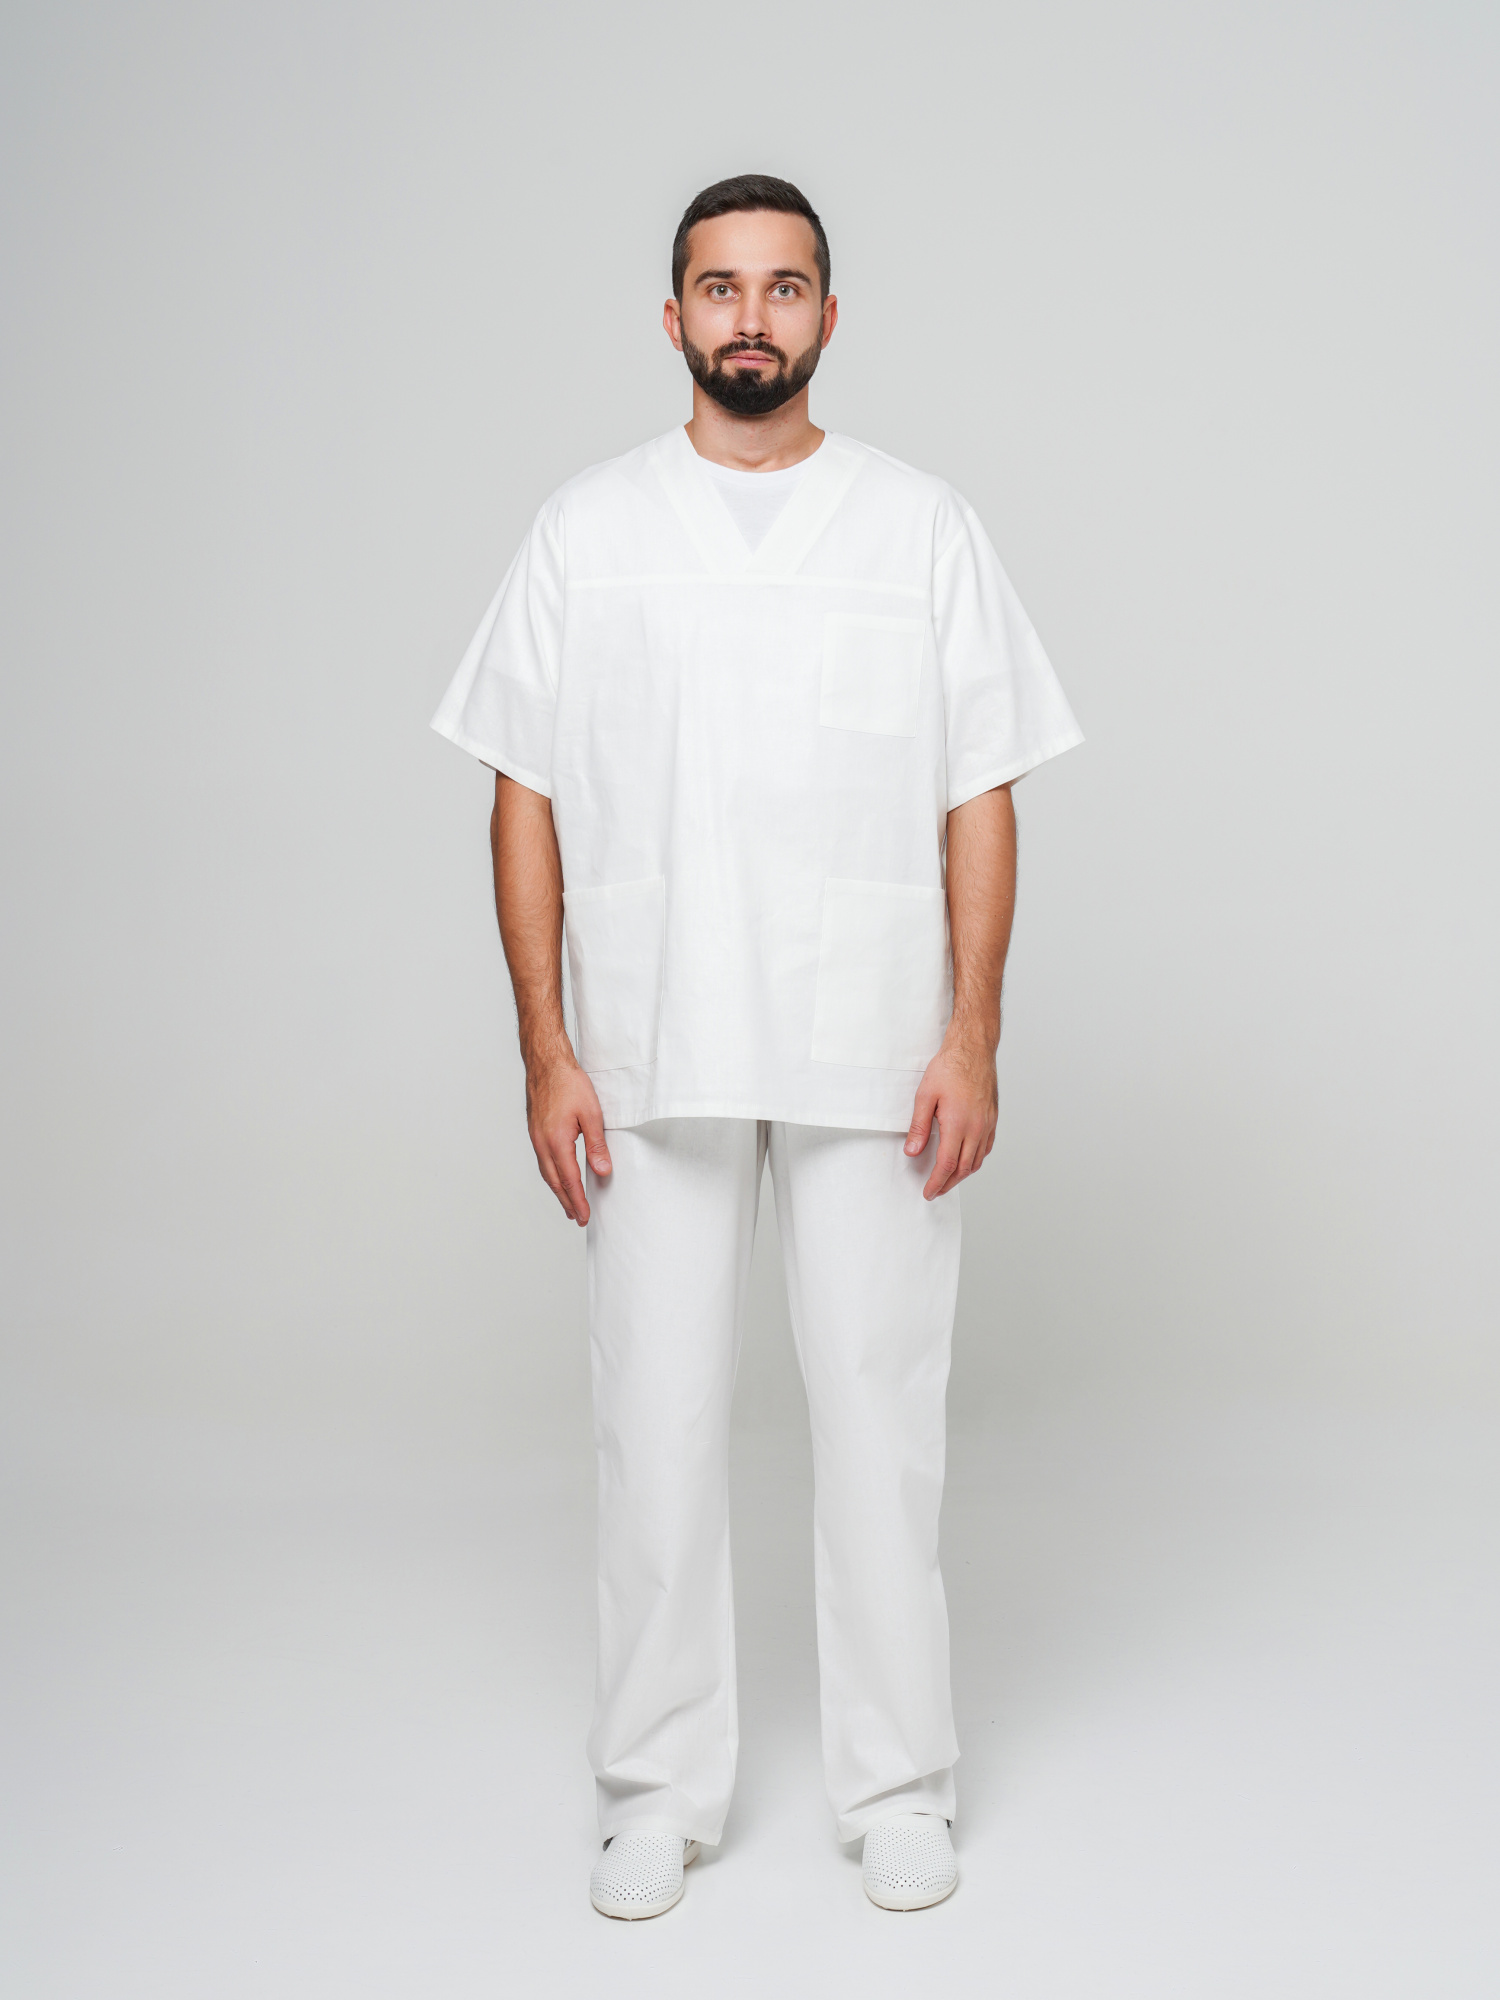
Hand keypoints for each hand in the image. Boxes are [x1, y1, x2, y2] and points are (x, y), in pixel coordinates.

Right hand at [525, 1052, 611, 1224]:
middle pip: (554, 1182)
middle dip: (567, 1201)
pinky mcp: (535, 1131)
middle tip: (577, 1218)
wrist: (546, 1063)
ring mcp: (536, 1137)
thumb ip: (597, 1145)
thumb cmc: (568, 1083)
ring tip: (568, 1203)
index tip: (584, 1216)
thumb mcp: (591, 1114)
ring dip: (558, 1190)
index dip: (577, 1200)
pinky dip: (551, 1175)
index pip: (569, 1180)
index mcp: (556, 1141)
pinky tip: (558, 1176)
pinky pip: (542, 1161)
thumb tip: (603, 1170)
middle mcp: (542, 1143)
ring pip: (546, 1172)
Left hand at [905, 1035, 998, 1199]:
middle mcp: (976, 1129)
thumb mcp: (925, 1096)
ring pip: (976, 1161)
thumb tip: (912, 1151)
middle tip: (935, 1191)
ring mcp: (987, 1125)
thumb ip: (919, 1126)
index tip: (928, 1192)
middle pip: (962, 1169)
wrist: (973, 1050)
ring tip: (948, 1180)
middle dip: (948, 1184)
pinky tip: (966, 1161)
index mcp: (958, 1125)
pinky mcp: (993, 1119)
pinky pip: (986, 1148)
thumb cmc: (950, 1068)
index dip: (936, 1183)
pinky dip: (975, 1161)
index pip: (946, 1165)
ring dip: (962, 1175)